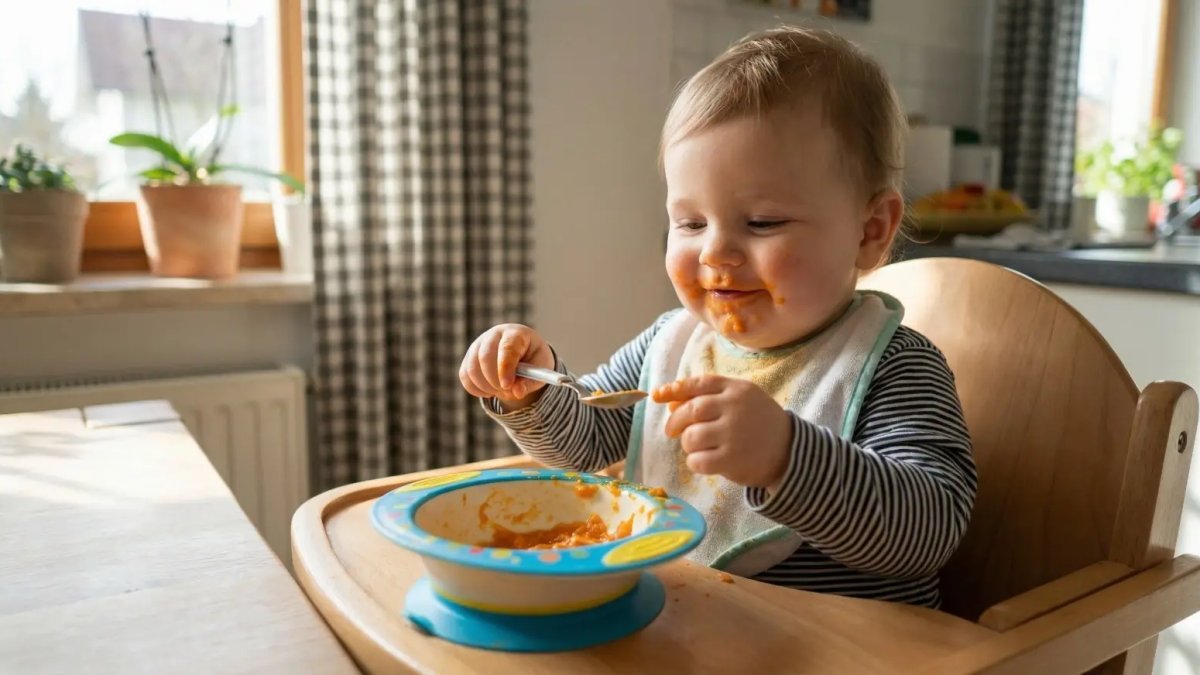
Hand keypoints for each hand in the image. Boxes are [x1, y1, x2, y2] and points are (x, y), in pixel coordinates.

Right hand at [459, 324, 555, 409]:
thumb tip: (517, 393)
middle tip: (507, 392)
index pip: (507, 348)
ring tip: (502, 391)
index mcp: (516, 333)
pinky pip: (465, 376)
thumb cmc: (534, 361)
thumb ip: (530, 382)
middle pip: (485, 357)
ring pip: (472, 369)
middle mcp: (494, 335)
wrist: (523, 355)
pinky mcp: (469, 357)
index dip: (505, 368)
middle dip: (495, 380)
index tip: (508, 386)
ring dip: (487, 387)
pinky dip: (477, 389)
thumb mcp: (540, 370)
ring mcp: (478, 345)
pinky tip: (491, 390)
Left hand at [652, 375, 791, 489]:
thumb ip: (709, 396)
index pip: (700, 383)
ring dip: (687, 443)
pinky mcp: (732, 460)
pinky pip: (698, 460)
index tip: (657, 396)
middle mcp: (735, 408)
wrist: (790, 451)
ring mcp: (734, 434)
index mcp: (737, 389)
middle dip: (676, 421)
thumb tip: (669, 402)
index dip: (675, 389)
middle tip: (672, 431)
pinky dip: (694, 462)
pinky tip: (703, 461)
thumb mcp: (740, 401)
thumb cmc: (758, 423)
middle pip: (691, 410)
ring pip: (691, 437)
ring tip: (697, 447)